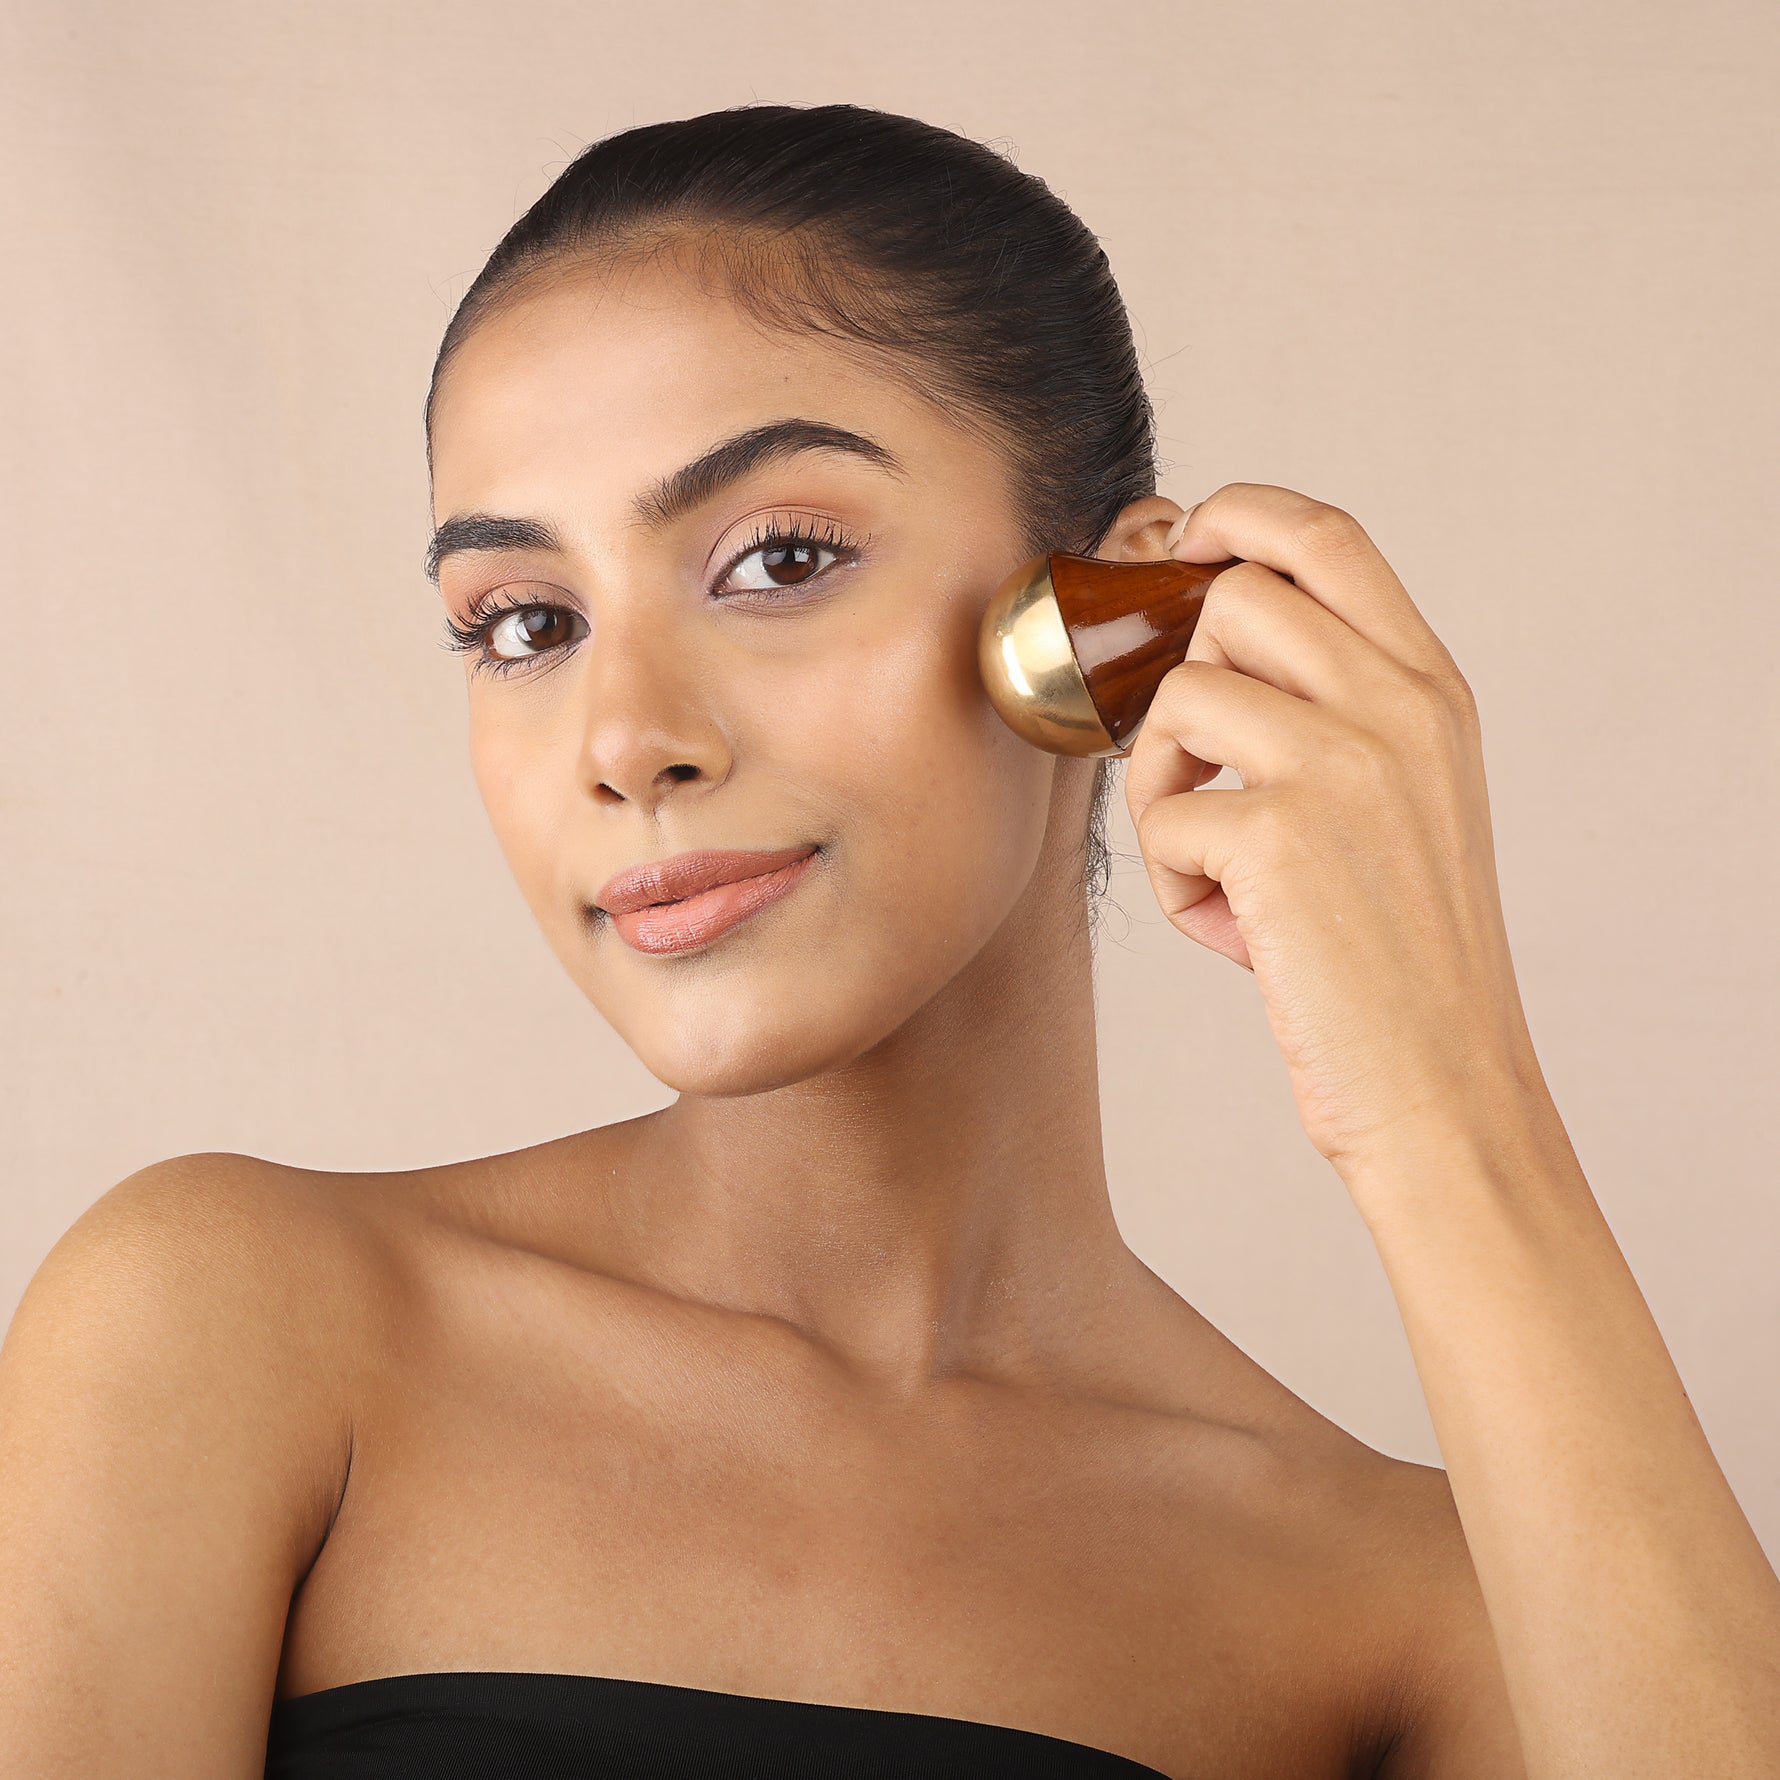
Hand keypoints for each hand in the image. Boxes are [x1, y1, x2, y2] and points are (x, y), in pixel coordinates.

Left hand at [1124, 483, 1544, 1178]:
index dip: (1237, 515)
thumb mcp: (1401, 800)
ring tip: (1215, 864)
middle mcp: (1397, 706)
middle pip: (1228, 597)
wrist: (1443, 1084)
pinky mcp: (1280, 838)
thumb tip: (1195, 646)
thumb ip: (1331, 710)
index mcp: (1430, 689)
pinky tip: (1233, 933)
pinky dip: (1176, 884)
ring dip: (1163, 786)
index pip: (1326, 534)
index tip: (1183, 539)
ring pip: (1178, 695)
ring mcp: (1343, 765)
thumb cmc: (1397, 953)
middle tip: (1187, 769)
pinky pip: (1162, 818)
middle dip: (1177, 677)